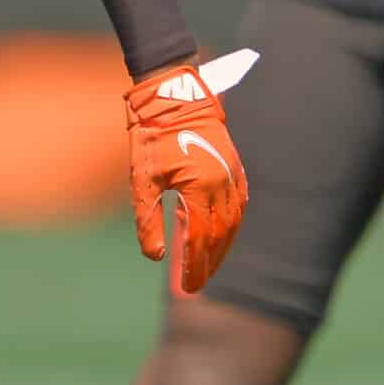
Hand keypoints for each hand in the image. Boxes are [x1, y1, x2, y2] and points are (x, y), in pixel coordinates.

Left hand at [125, 50, 255, 294]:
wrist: (172, 96)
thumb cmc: (151, 137)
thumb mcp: (142, 180)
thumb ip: (149, 221)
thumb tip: (156, 257)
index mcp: (200, 189)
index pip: (200, 241)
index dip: (195, 267)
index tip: (187, 288)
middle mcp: (222, 185)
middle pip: (220, 236)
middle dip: (209, 263)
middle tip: (197, 285)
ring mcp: (232, 174)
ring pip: (233, 221)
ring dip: (223, 247)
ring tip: (210, 265)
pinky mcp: (234, 164)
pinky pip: (240, 202)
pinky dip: (234, 223)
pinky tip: (227, 234)